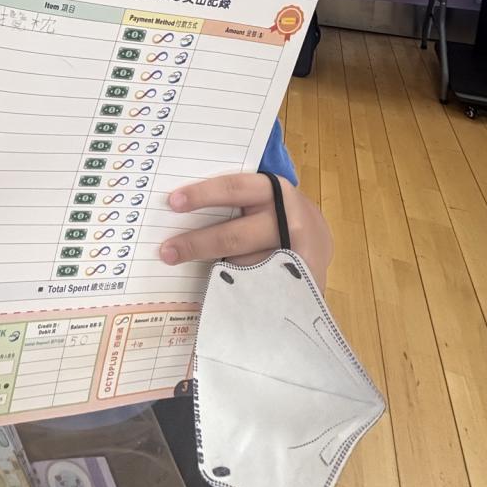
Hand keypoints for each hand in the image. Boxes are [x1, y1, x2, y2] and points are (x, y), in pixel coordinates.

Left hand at [158, 173, 332, 289]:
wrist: (319, 236)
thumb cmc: (276, 211)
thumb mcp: (262, 195)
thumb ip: (234, 199)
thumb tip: (180, 209)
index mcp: (273, 191)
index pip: (234, 188)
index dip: (202, 194)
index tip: (172, 202)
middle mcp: (286, 220)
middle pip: (234, 236)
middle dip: (197, 244)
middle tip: (167, 252)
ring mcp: (295, 254)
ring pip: (246, 268)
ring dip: (215, 275)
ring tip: (190, 277)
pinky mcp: (301, 283)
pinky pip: (261, 292)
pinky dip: (239, 295)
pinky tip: (220, 297)